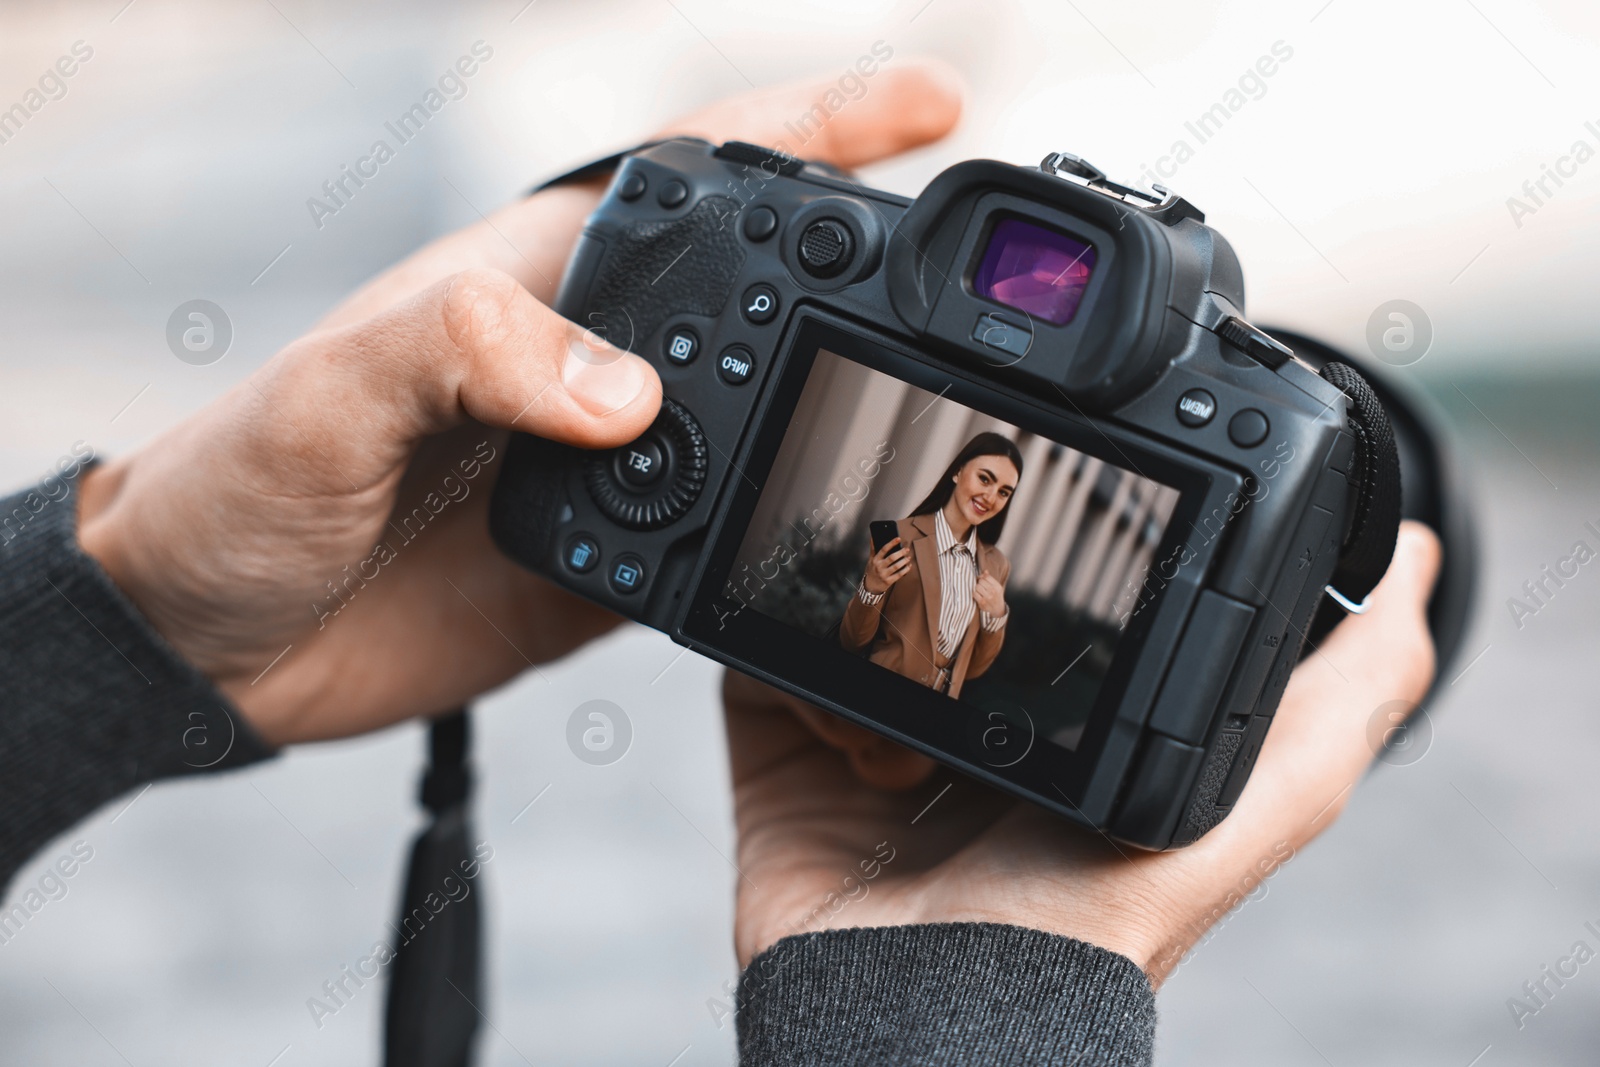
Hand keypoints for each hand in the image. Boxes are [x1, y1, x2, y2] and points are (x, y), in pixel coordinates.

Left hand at [77, 61, 963, 746]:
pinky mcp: (616, 559)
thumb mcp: (336, 394)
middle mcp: (587, 360)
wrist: (213, 641)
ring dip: (847, 403)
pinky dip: (787, 530)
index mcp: (535, 280)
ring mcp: (611, 461)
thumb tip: (633, 394)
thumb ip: (469, 351)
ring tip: (931, 405)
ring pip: (764, 412)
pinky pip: (728, 534)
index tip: (925, 107)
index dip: (816, 129)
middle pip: (761, 290)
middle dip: (871, 261)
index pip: (698, 176)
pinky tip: (836, 532)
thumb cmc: (241, 484)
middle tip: (966, 276)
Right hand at [724, 521, 1439, 984]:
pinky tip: (802, 655)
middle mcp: (970, 723)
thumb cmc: (1090, 920)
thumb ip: (1343, 699)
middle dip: (934, 545)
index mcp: (1066, 720)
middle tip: (936, 518)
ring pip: (845, 608)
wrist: (921, 1004)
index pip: (1055, 594)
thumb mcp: (1258, 800)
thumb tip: (1425, 569)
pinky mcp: (783, 754)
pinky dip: (766, 644)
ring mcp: (867, 737)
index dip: (1051, 535)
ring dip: (853, 590)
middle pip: (944, 586)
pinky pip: (756, 664)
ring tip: (880, 610)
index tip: (1045, 486)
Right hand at [862, 537, 911, 594]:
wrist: (870, 586)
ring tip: (908, 557)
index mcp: (875, 560)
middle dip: (901, 552)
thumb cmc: (872, 571)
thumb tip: (873, 538)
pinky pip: (899, 574)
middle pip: (892, 558)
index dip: (891, 543)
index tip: (898, 538)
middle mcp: (879, 567)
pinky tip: (909, 566)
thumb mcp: (870, 560)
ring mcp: (884, 575)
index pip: (884, 549)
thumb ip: (873, 549)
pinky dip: (905, 570)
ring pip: (896, 566)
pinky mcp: (889, 581)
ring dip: (904, 561)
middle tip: (907, 549)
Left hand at [972, 570, 1004, 616]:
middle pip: (981, 581)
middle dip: (979, 583)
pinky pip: (974, 593)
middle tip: (981, 587)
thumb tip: (985, 571)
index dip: (982, 577)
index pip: (987, 577)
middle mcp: (993, 591)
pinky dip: (974, 594)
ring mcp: (988, 597)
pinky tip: (977, 595)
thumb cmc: (996, 597)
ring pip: (977, 587)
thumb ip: (990, 579)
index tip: (981, 579)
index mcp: (997, 586)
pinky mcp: (982, 602)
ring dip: (976, 588)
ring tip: (979, 591)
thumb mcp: (996, 587)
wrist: (998, 609)